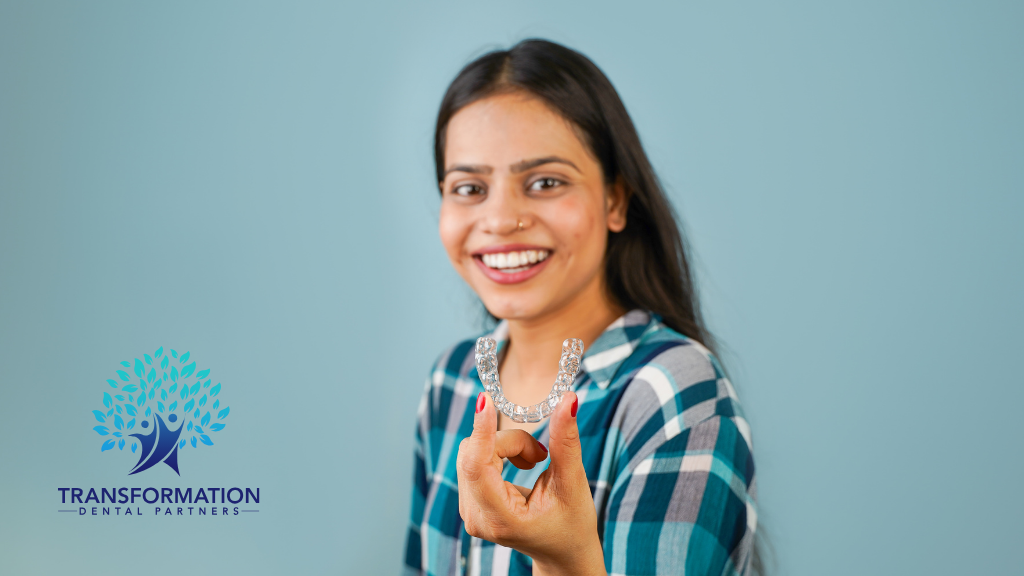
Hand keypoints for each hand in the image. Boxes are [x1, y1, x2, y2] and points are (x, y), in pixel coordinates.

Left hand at [456, 391, 606, 575]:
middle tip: (542, 454)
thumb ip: (566, 441)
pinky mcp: (469, 499)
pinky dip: (499, 451)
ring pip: (473, 450)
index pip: (477, 465)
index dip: (481, 430)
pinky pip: (474, 457)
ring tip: (535, 462)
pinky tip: (522, 465)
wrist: (562, 550)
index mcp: (500, 518)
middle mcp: (475, 516)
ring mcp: (468, 510)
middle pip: (475, 452)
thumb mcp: (572, 483)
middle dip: (510, 441)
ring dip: (506, 446)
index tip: (485, 400)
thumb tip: (567, 399)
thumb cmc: (571, 523)